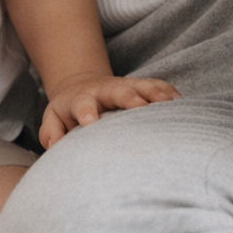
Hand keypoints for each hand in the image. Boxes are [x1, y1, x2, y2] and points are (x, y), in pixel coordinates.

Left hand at [40, 73, 179, 148]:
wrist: (82, 86)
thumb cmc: (68, 111)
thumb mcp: (54, 118)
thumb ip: (51, 132)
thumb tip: (55, 147)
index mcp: (81, 100)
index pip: (82, 104)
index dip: (86, 111)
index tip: (90, 121)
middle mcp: (105, 91)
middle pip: (117, 90)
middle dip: (127, 96)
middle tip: (139, 105)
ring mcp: (125, 87)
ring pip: (141, 85)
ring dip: (154, 92)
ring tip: (169, 102)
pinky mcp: (141, 87)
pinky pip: (157, 86)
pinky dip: (168, 93)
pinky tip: (181, 103)